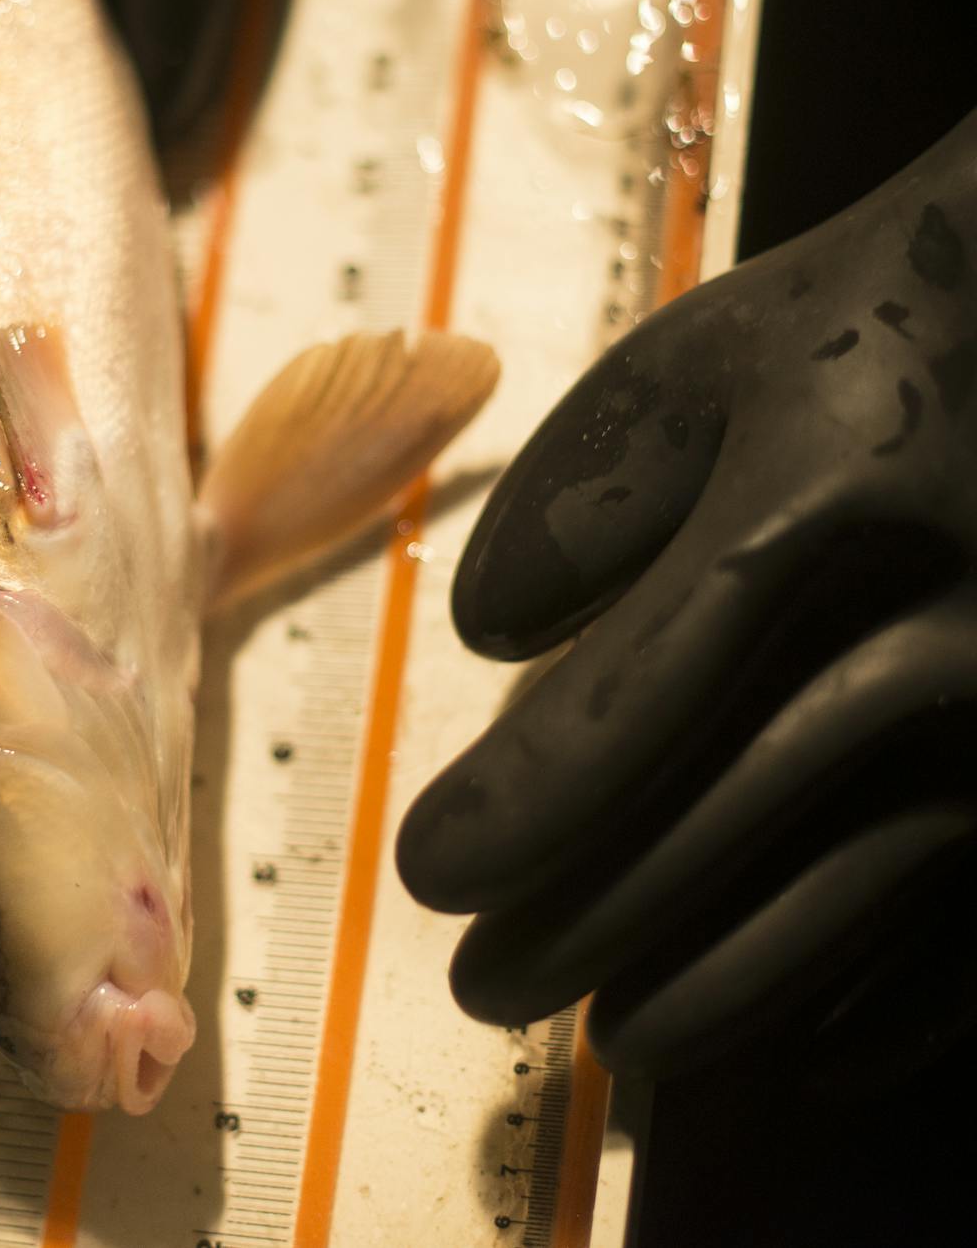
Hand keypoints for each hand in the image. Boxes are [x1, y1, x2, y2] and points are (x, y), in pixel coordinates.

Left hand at [397, 108, 976, 1078]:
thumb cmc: (883, 319)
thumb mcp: (716, 357)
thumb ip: (589, 485)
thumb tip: (492, 634)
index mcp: (819, 499)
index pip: (635, 695)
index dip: (522, 805)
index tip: (433, 871)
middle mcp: (934, 623)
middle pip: (722, 823)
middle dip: (586, 924)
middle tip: (490, 985)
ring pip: (845, 898)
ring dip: (715, 987)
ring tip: (620, 1037)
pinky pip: (971, 916)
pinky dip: (879, 992)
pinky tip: (807, 1035)